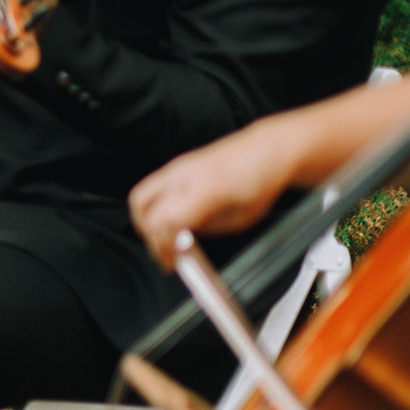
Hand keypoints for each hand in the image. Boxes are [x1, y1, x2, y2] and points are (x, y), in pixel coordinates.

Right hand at [130, 120, 301, 270]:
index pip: (165, 222)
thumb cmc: (262, 180)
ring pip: (140, 196)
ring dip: (145, 220)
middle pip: (142, 208)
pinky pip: (152, 188)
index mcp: (204, 190)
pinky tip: (171, 217)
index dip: (163, 246)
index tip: (170, 260)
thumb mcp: (240, 218)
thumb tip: (185, 237)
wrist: (269, 148)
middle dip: (147, 235)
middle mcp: (184, 174)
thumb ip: (208, 229)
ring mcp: (177, 166)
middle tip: (162, 251)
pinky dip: (153, 207)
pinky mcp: (177, 164)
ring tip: (163, 235)